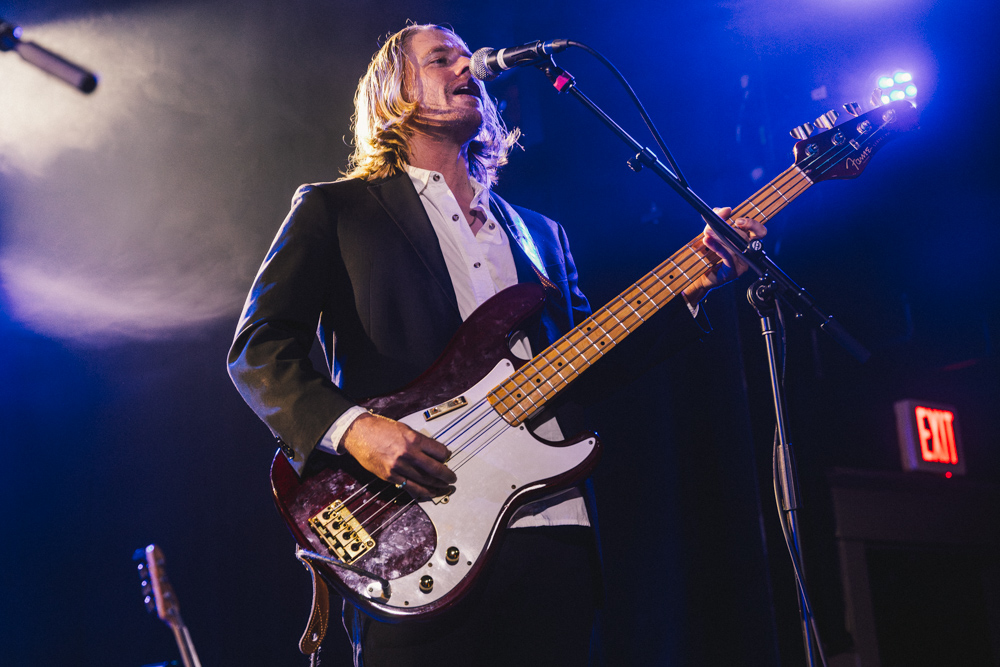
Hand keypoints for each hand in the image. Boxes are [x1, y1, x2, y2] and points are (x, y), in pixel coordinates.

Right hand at [341, 412, 456, 498]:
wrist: (359, 433)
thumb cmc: (380, 429)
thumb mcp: (404, 429)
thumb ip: (419, 441)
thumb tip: (433, 451)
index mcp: (413, 439)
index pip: (438, 451)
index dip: (446, 455)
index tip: (448, 457)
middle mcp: (407, 454)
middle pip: (434, 468)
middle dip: (447, 475)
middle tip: (452, 478)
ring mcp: (398, 466)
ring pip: (424, 480)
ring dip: (437, 485)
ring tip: (444, 487)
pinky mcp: (390, 476)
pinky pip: (410, 487)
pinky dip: (422, 491)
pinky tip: (429, 492)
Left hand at [681, 207, 766, 305]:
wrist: (700, 275)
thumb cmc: (709, 254)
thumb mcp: (711, 232)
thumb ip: (718, 218)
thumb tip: (726, 209)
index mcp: (746, 241)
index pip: (759, 231)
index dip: (752, 224)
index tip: (738, 221)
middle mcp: (748, 252)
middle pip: (745, 237)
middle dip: (729, 230)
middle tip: (718, 225)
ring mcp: (743, 262)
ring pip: (736, 246)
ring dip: (719, 237)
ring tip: (707, 232)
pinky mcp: (734, 271)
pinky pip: (728, 256)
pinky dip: (717, 247)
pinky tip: (707, 241)